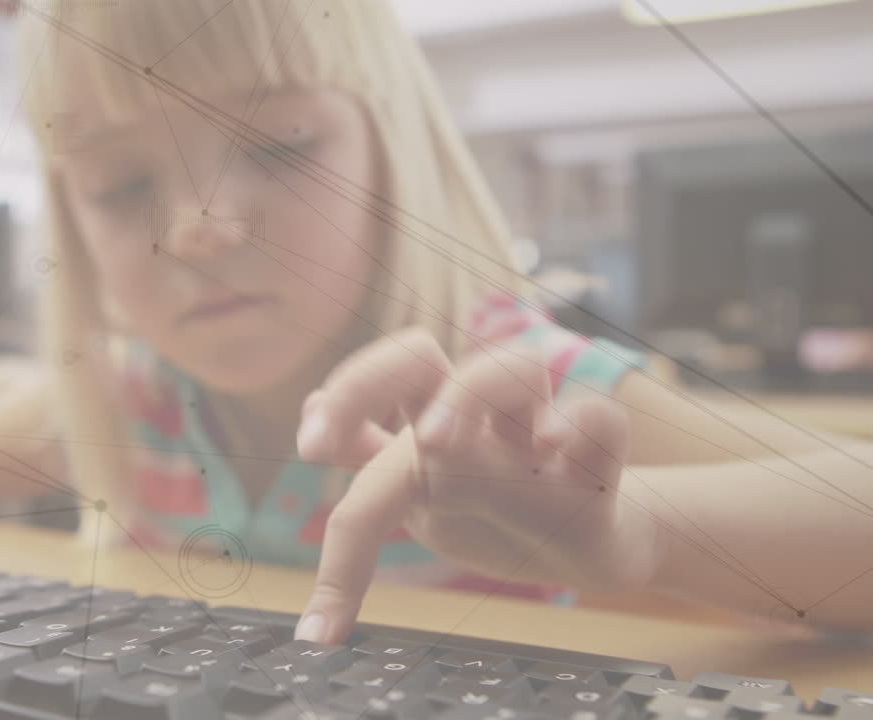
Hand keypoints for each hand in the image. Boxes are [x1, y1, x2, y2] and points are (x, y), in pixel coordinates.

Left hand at [292, 328, 665, 643]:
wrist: (591, 544)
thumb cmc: (500, 513)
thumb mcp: (426, 498)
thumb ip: (372, 457)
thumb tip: (310, 409)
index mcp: (427, 427)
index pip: (373, 392)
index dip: (338, 409)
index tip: (309, 450)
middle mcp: (478, 418)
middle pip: (417, 356)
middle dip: (371, 382)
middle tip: (334, 429)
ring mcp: (537, 435)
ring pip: (514, 368)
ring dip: (468, 395)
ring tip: (434, 441)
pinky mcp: (598, 462)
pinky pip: (599, 420)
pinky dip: (579, 427)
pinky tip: (553, 450)